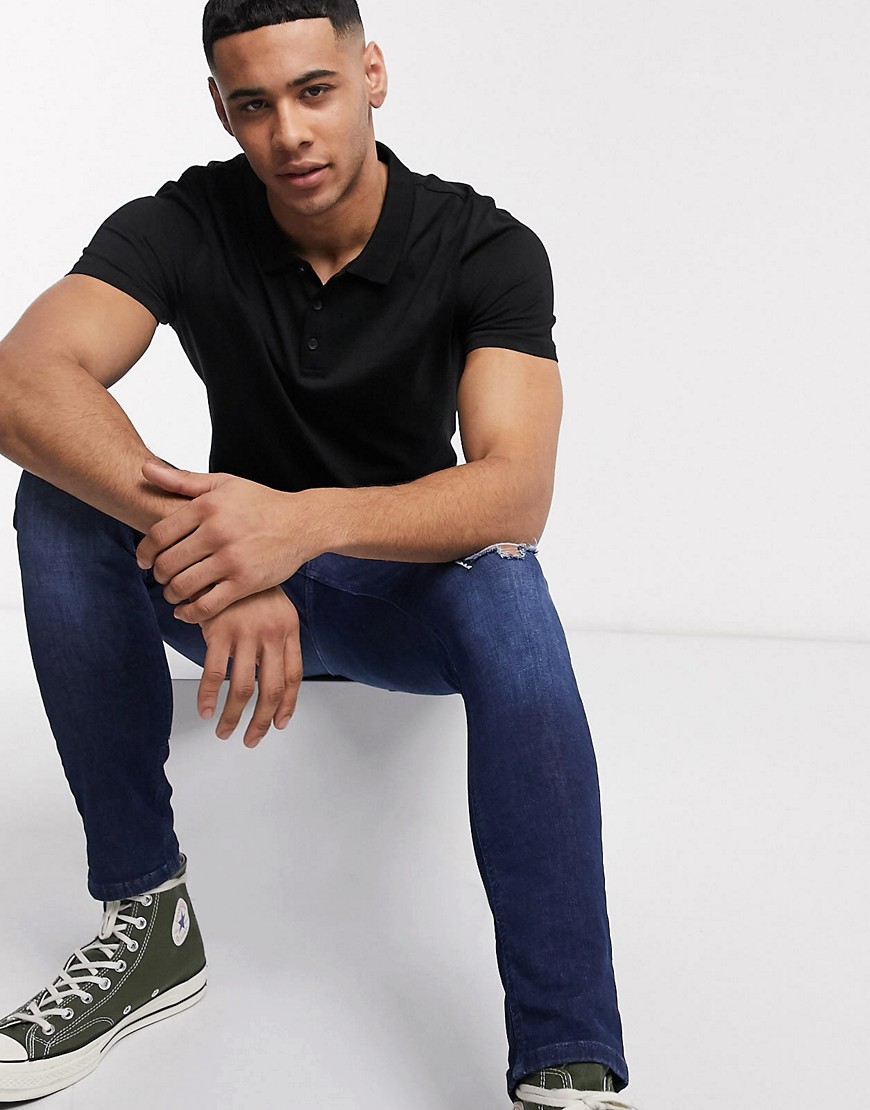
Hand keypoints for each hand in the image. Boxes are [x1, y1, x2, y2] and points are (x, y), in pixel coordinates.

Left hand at [136, 461, 320, 622]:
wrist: (303, 523)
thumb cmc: (262, 503)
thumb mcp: (223, 484)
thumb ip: (183, 480)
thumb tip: (144, 471)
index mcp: (208, 506)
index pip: (159, 534)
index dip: (145, 552)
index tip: (144, 560)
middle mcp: (217, 532)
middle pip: (167, 563)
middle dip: (158, 575)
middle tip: (161, 577)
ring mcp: (231, 559)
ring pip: (183, 586)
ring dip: (171, 594)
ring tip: (174, 593)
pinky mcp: (245, 582)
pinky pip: (207, 606)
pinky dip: (190, 613)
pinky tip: (186, 611)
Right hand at [198, 586, 302, 747]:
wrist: (227, 554)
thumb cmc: (250, 587)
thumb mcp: (277, 610)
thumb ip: (279, 643)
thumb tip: (277, 683)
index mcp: (289, 629)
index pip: (293, 677)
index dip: (287, 706)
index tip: (278, 724)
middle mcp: (272, 634)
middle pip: (270, 689)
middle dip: (261, 721)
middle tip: (251, 739)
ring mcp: (245, 633)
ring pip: (242, 688)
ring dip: (233, 716)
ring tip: (224, 731)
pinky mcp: (219, 631)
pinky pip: (213, 673)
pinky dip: (208, 696)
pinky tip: (204, 710)